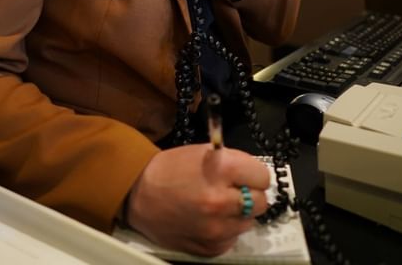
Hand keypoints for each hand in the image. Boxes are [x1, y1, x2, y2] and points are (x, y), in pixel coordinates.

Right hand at [125, 144, 269, 257]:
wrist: (138, 193)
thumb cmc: (171, 168)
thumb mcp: (203, 153)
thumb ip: (232, 162)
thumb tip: (254, 176)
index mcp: (222, 170)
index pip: (263, 177)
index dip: (254, 174)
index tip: (245, 175)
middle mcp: (222, 201)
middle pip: (262, 203)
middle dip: (251, 194)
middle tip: (233, 190)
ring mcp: (216, 229)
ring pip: (248, 223)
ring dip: (238, 214)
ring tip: (217, 205)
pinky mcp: (209, 249)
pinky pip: (232, 239)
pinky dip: (225, 230)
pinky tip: (208, 220)